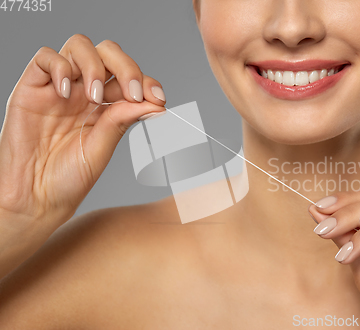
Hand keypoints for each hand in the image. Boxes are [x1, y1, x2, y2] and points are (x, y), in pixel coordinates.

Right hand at [0, 34, 165, 223]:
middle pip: (108, 53)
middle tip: (132, 93)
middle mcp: (84, 91)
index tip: (159, 99)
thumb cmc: (68, 178)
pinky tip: (65, 93)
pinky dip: (59, 67)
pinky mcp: (32, 87)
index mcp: (106, 106)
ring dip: (95, 66)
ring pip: (80, 46)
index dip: (147, 81)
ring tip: (95, 96)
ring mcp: (59, 87)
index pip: (129, 78)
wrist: (34, 197)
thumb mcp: (102, 148)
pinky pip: (45, 57)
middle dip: (127, 67)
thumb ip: (122, 120)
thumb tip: (156, 103)